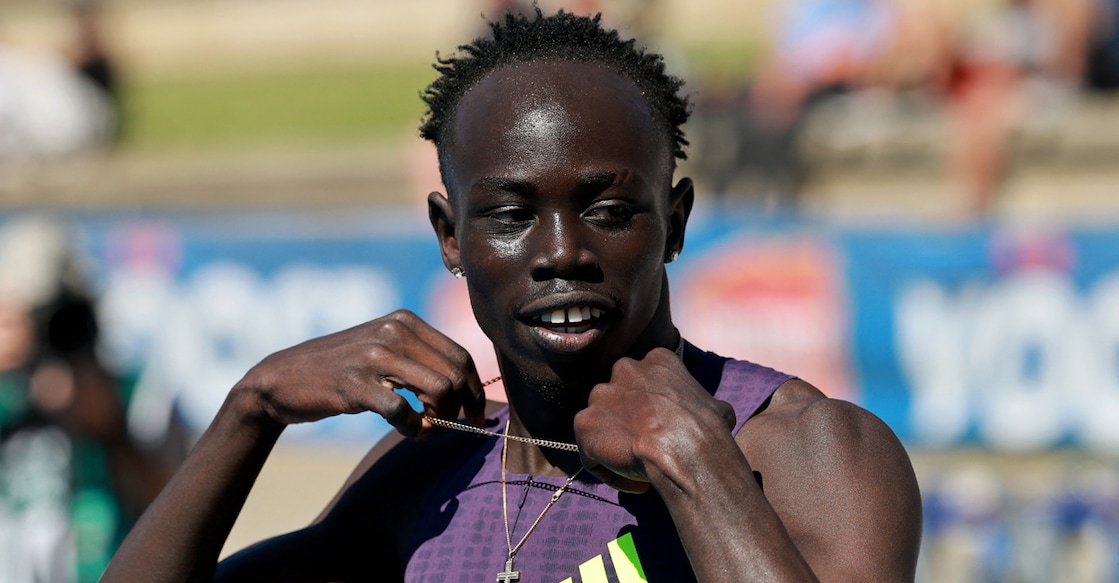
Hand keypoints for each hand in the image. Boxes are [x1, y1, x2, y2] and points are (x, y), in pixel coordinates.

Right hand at [236, 310, 485, 437]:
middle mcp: (394, 331)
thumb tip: (467, 391)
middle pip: (455, 375)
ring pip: (438, 390)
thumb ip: (420, 361)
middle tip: (446, 429)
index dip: (476, 391)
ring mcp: (374, 355)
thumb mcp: (382, 351)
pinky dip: (412, 429)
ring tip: (423, 431)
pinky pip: (403, 411)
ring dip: (438, 421)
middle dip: (461, 410)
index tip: (476, 417)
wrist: (281, 378)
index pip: (460, 356)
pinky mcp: (355, 384)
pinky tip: (405, 431)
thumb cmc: (340, 370)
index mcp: (405, 320)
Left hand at [573, 347, 735, 492]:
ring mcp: (600, 395)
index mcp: (657, 360)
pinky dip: (608, 470)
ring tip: (638, 469)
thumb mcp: (717, 407)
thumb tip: (718, 414)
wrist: (684, 450)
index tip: (666, 432)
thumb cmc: (706, 430)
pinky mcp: (585, 423)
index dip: (655, 409)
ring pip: (602, 423)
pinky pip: (591, 451)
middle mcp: (625, 369)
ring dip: (616, 445)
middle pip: (620, 397)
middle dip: (629, 422)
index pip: (648, 381)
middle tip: (647, 448)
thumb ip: (704, 404)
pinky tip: (634, 483)